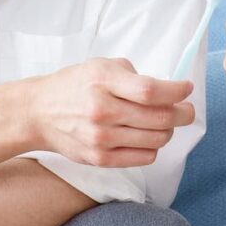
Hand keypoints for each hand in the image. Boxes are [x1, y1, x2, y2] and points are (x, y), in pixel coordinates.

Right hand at [26, 57, 194, 167]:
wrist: (39, 112)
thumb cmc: (76, 86)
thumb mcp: (103, 66)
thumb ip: (134, 76)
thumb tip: (168, 90)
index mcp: (104, 82)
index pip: (151, 91)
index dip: (177, 91)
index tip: (187, 88)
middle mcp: (102, 111)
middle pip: (160, 118)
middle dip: (183, 113)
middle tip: (187, 109)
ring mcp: (101, 138)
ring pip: (157, 139)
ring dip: (169, 130)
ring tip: (165, 122)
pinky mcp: (100, 159)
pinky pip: (144, 157)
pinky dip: (153, 147)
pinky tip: (148, 136)